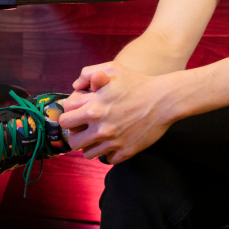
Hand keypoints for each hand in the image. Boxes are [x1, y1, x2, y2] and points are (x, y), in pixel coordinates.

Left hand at [58, 62, 176, 164]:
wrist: (164, 100)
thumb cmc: (136, 82)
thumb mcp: (111, 69)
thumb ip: (87, 74)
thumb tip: (75, 87)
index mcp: (93, 109)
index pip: (64, 121)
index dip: (69, 117)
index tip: (77, 116)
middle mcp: (100, 128)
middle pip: (73, 142)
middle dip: (76, 135)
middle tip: (84, 130)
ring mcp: (113, 142)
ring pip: (88, 154)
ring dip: (90, 146)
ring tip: (98, 137)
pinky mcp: (126, 152)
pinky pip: (107, 160)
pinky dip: (108, 153)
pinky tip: (114, 142)